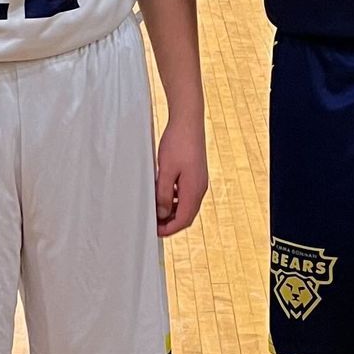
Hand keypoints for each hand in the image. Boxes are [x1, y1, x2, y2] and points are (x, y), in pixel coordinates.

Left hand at [154, 117, 208, 237]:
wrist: (188, 121)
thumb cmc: (177, 143)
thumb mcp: (165, 171)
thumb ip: (162, 194)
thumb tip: (161, 214)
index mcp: (194, 190)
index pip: (183, 220)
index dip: (169, 229)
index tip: (155, 232)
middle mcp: (200, 188)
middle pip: (186, 215)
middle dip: (170, 222)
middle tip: (153, 223)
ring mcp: (199, 181)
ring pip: (186, 205)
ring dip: (171, 211)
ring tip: (154, 209)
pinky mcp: (196, 174)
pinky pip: (185, 194)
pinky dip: (174, 199)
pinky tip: (161, 193)